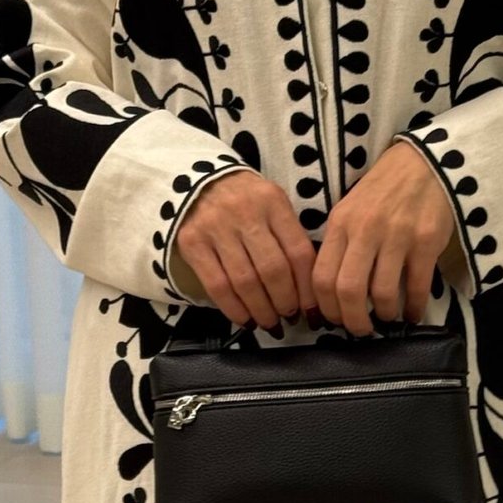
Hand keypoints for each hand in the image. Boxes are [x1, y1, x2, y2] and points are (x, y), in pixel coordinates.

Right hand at [172, 170, 318, 328]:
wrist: (196, 178)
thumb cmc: (244, 200)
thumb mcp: (272, 207)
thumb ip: (289, 239)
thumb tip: (306, 291)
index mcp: (273, 202)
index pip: (298, 253)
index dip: (308, 289)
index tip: (311, 311)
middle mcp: (244, 212)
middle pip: (273, 270)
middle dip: (285, 303)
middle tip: (289, 318)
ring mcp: (215, 227)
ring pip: (245, 282)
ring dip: (261, 311)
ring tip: (269, 323)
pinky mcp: (192, 242)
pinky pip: (217, 286)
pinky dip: (234, 309)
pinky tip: (245, 320)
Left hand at [312, 140, 457, 334]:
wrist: (424, 164)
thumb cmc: (384, 190)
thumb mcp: (350, 210)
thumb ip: (340, 244)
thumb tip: (332, 290)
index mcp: (341, 224)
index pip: (322, 277)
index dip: (327, 308)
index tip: (335, 319)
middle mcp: (365, 231)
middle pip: (348, 291)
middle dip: (354, 321)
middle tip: (362, 330)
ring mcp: (397, 237)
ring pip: (382, 293)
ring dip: (385, 314)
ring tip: (388, 317)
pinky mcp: (426, 242)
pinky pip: (416, 287)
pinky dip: (414, 308)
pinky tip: (413, 313)